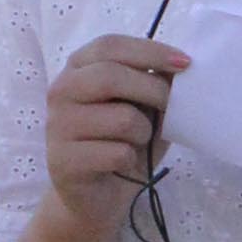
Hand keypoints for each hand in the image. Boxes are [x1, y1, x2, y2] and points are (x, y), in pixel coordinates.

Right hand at [43, 32, 189, 235]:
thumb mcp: (144, 108)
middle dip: (153, 90)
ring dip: (143, 133)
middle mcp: (60, 91)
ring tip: (136, 143)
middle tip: (171, 107)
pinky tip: (121, 164)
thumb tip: (179, 67)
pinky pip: (116, 153)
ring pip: (121, 118)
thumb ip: (155, 83)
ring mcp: (57, 126)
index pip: (110, 45)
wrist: (98, 196)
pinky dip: (131, 160)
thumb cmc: (123, 142)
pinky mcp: (62, 161)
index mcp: (78, 69)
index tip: (184, 63)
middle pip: (111, 76)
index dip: (150, 51)